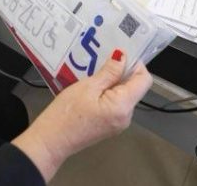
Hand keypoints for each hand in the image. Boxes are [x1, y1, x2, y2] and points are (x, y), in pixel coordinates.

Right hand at [12, 52, 151, 181]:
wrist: (51, 141)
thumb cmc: (66, 113)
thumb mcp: (87, 87)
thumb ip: (109, 72)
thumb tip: (123, 57)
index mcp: (123, 106)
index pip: (144, 80)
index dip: (135, 65)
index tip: (120, 55)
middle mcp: (126, 117)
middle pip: (134, 88)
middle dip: (122, 72)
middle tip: (103, 60)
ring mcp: (118, 123)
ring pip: (123, 95)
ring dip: (112, 82)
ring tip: (94, 73)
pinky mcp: (109, 125)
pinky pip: (115, 104)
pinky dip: (107, 93)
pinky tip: (91, 87)